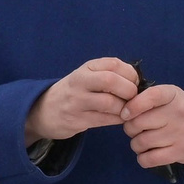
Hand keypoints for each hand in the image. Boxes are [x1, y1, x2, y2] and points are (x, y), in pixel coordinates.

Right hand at [23, 59, 137, 144]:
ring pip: (109, 103)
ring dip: (125, 108)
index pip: (114, 64)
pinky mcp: (77, 120)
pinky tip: (119, 118)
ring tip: (126, 110)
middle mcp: (79, 81)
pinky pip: (105, 120)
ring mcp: (76, 101)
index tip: (134, 83)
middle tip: (133, 98)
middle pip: (111, 80)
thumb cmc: (75, 92)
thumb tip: (139, 83)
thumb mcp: (87, 76)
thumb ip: (110, 74)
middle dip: (129, 91)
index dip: (131, 74)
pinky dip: (118, 119)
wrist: (44, 110)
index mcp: (86, 68)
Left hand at [122, 85, 183, 170]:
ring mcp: (179, 134)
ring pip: (140, 142)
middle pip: (137, 123)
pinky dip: (143, 159)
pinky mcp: (180, 152)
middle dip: (130, 128)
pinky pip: (149, 159)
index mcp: (173, 95)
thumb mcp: (172, 97)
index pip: (150, 96)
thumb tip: (120, 108)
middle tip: (136, 129)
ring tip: (143, 141)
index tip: (125, 113)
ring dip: (136, 144)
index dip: (132, 105)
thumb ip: (149, 98)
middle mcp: (177, 113)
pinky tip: (148, 154)